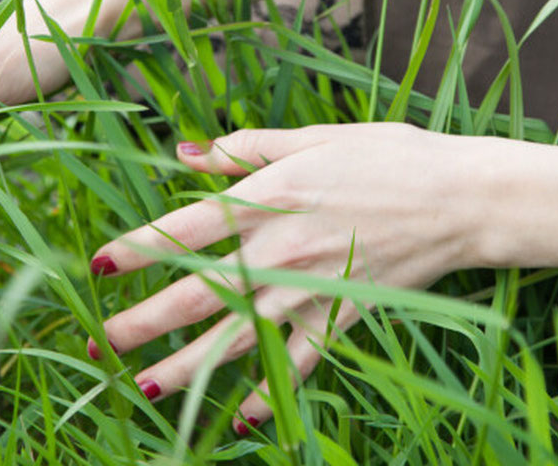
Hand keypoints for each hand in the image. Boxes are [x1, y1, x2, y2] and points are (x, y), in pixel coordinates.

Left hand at [85, 123, 493, 432]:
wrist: (461, 198)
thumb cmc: (388, 156)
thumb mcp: (314, 137)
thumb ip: (246, 148)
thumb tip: (186, 151)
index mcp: (270, 197)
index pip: (186, 227)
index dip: (138, 248)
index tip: (96, 266)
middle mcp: (282, 249)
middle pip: (198, 292)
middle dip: (144, 322)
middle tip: (101, 342)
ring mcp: (312, 289)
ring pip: (237, 338)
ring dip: (186, 368)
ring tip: (143, 389)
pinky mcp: (344, 317)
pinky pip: (299, 363)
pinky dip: (270, 393)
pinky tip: (241, 420)